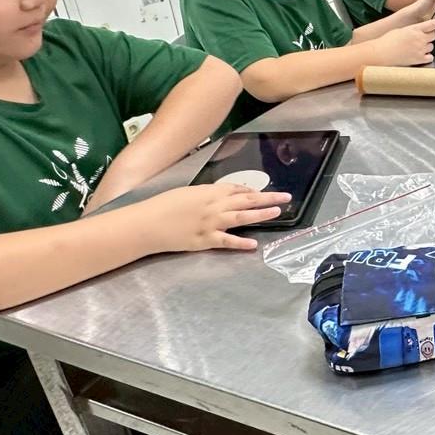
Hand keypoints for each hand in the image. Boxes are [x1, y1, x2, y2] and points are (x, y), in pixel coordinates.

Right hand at [138, 184, 291, 251]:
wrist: (148, 223)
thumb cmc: (164, 205)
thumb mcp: (187, 192)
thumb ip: (206, 193)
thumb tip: (221, 194)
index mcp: (209, 191)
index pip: (236, 189)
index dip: (251, 190)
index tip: (263, 191)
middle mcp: (214, 205)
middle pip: (246, 200)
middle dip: (268, 197)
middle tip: (286, 197)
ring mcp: (211, 223)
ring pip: (242, 217)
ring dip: (261, 214)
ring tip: (278, 212)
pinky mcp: (205, 240)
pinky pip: (227, 241)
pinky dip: (241, 243)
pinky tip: (254, 244)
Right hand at [373, 16, 434, 65]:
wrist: (381, 53)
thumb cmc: (387, 41)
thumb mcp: (401, 30)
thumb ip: (413, 30)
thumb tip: (419, 30)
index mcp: (415, 29)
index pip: (432, 23)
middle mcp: (420, 39)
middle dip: (433, 34)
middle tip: (426, 36)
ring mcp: (420, 49)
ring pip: (432, 46)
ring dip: (427, 46)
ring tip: (416, 47)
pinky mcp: (419, 59)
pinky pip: (430, 57)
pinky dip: (427, 56)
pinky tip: (420, 55)